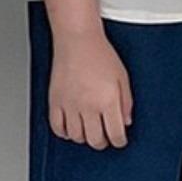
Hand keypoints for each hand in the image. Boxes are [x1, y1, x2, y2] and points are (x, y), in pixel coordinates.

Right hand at [49, 26, 131, 148]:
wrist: (77, 38)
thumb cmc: (99, 53)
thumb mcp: (122, 77)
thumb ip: (126, 102)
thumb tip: (125, 122)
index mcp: (108, 101)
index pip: (116, 135)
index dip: (119, 141)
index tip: (119, 138)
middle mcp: (88, 105)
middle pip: (95, 140)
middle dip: (103, 141)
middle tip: (104, 135)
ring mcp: (69, 104)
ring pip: (76, 137)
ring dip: (84, 137)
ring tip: (88, 129)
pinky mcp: (55, 100)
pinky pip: (57, 127)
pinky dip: (64, 132)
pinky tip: (70, 127)